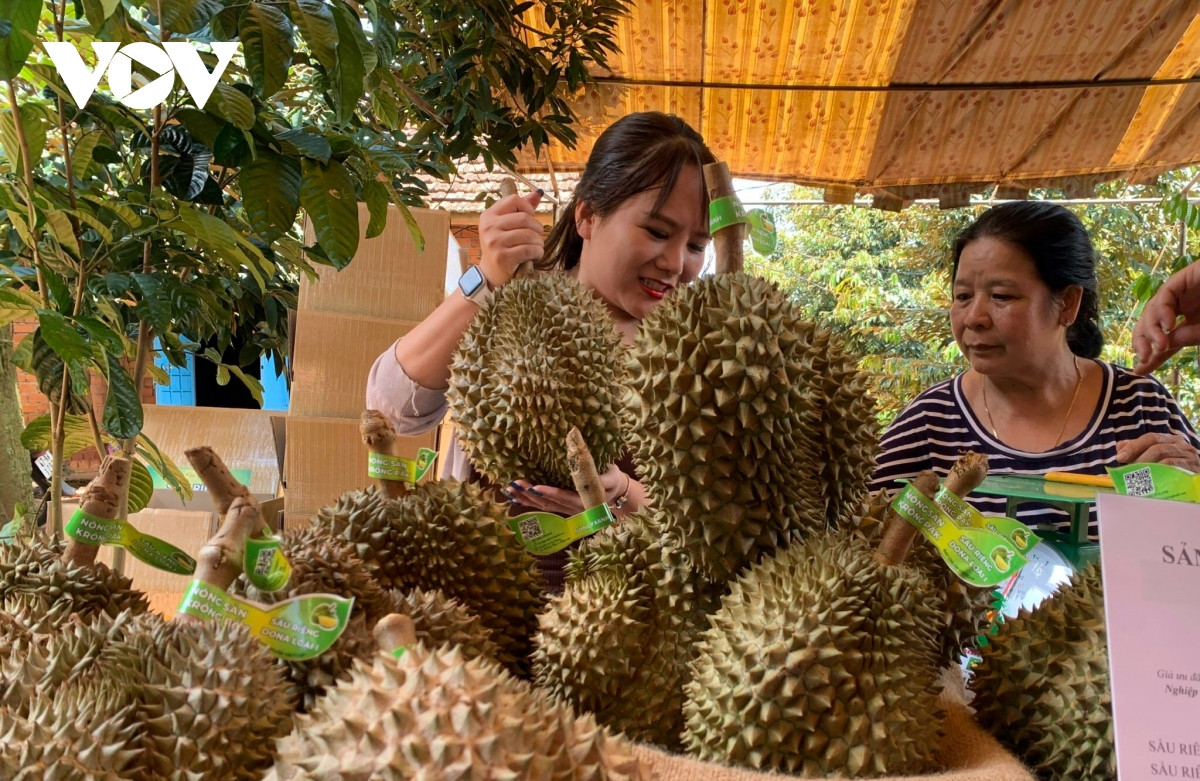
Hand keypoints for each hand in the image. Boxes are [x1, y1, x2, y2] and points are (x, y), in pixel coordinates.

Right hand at [478, 190, 543, 286]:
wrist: (491, 273)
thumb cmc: (502, 246)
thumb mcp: (505, 226)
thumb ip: (520, 209)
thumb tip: (538, 193)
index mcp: (489, 215)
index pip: (514, 200)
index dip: (528, 207)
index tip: (531, 218)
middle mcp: (489, 227)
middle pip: (524, 218)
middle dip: (537, 227)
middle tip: (538, 235)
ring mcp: (494, 242)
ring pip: (529, 234)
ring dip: (539, 241)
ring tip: (537, 246)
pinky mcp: (502, 257)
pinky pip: (528, 249)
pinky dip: (537, 252)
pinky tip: (536, 254)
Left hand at [504, 463, 631, 516]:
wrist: (614, 492)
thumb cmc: (611, 480)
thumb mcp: (610, 475)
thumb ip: (601, 474)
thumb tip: (585, 457)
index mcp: (586, 502)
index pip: (566, 498)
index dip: (551, 493)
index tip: (536, 488)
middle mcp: (573, 510)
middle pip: (550, 503)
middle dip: (531, 495)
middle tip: (515, 484)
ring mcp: (565, 510)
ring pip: (543, 506)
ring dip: (525, 498)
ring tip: (510, 490)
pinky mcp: (560, 507)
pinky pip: (542, 506)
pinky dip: (528, 502)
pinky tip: (514, 498)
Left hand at [1116, 432, 1199, 471]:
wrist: (1197, 481)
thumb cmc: (1173, 470)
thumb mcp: (1155, 458)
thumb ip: (1138, 451)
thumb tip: (1120, 446)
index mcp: (1170, 439)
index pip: (1150, 437)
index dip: (1133, 446)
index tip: (1120, 457)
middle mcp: (1180, 444)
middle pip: (1156, 444)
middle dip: (1137, 454)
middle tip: (1126, 466)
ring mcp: (1188, 455)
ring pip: (1163, 453)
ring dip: (1146, 463)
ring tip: (1136, 472)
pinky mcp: (1193, 467)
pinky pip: (1173, 465)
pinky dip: (1159, 470)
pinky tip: (1150, 476)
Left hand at [1132, 264, 1199, 374]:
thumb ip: (1189, 337)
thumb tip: (1162, 347)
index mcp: (1193, 319)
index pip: (1167, 339)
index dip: (1153, 355)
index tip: (1139, 370)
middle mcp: (1185, 305)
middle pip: (1153, 323)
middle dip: (1143, 341)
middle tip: (1143, 358)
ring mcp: (1184, 291)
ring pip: (1154, 309)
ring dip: (1151, 329)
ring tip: (1159, 346)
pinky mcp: (1185, 277)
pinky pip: (1166, 294)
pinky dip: (1162, 310)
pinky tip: (1167, 325)